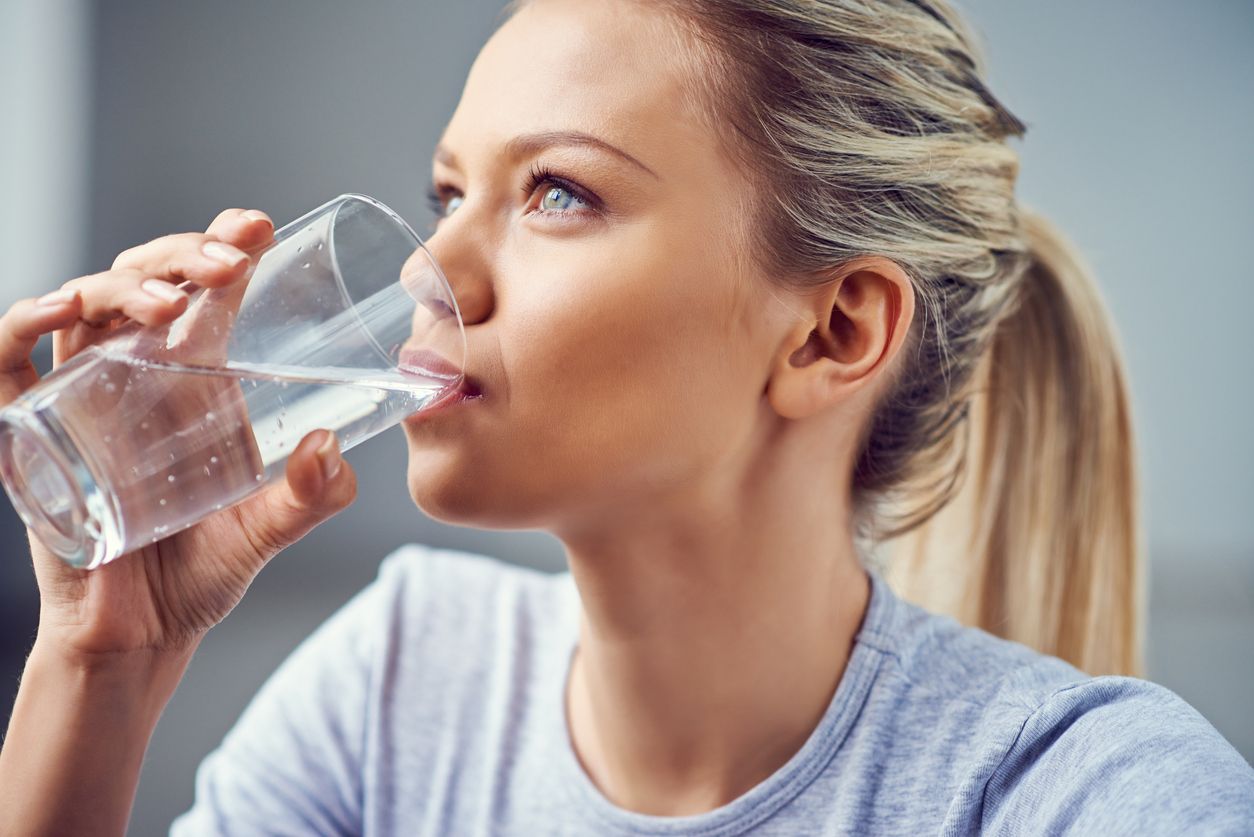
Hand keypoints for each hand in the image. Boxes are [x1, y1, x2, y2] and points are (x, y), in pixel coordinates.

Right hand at [0, 208, 357, 659]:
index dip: (225, 247)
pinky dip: (22, 327)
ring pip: (85, 305)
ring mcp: (80, 396)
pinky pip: (9, 363)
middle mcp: (137, 375)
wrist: (141, 635)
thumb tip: (332, 449)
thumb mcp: (269, 529)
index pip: (206, 292)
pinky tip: (58, 310)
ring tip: (171, 301)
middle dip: (185, 255)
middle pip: (147, 280)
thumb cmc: (204, 572)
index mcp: (196, 379)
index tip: (259, 226)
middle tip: (230, 260)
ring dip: (122, 283)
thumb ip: (309, 496)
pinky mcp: (29, 431)